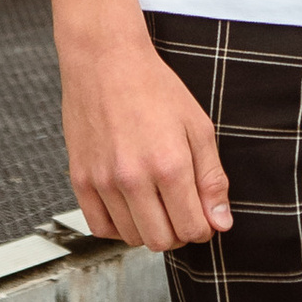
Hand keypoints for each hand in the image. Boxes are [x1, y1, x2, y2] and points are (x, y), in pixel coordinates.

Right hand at [58, 26, 231, 249]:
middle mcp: (133, 178)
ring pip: (131, 238)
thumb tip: (220, 222)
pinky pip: (100, 227)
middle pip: (162, 240)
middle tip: (180, 209)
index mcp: (169, 165)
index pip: (193, 229)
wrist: (104, 61)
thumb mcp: (197, 127)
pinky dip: (118, 226)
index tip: (202, 214)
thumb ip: (211, 179)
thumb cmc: (153, 87)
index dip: (204, 227)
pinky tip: (129, 206)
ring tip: (155, 202)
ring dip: (149, 228)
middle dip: (179, 232)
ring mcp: (103, 181)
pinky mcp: (80, 180)